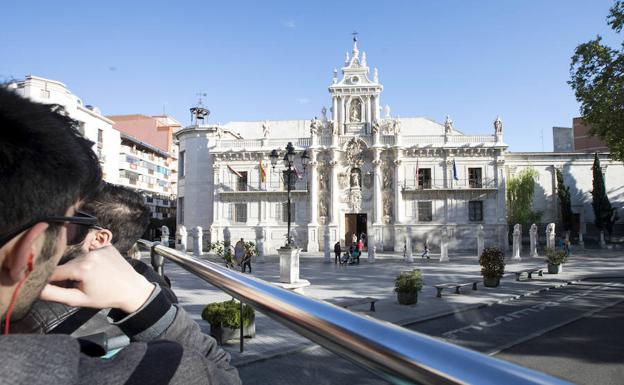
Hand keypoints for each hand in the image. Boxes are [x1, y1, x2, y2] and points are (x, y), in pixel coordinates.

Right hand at [40, 246, 154, 313]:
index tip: (52, 286)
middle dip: (68, 275)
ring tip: (91, 278)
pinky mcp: (107, 245)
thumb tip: (36, 289)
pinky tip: (100, 269)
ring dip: (79, 267)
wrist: (131, 289)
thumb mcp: (78, 300)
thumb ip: (54, 294)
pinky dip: (91, 260)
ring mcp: (99, 248)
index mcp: (81, 268)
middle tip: (80, 285)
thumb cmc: (105, 297)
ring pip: (78, 258)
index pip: (54, 272)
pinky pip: (91, 252)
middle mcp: (89, 254)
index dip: (50, 280)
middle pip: (66, 264)